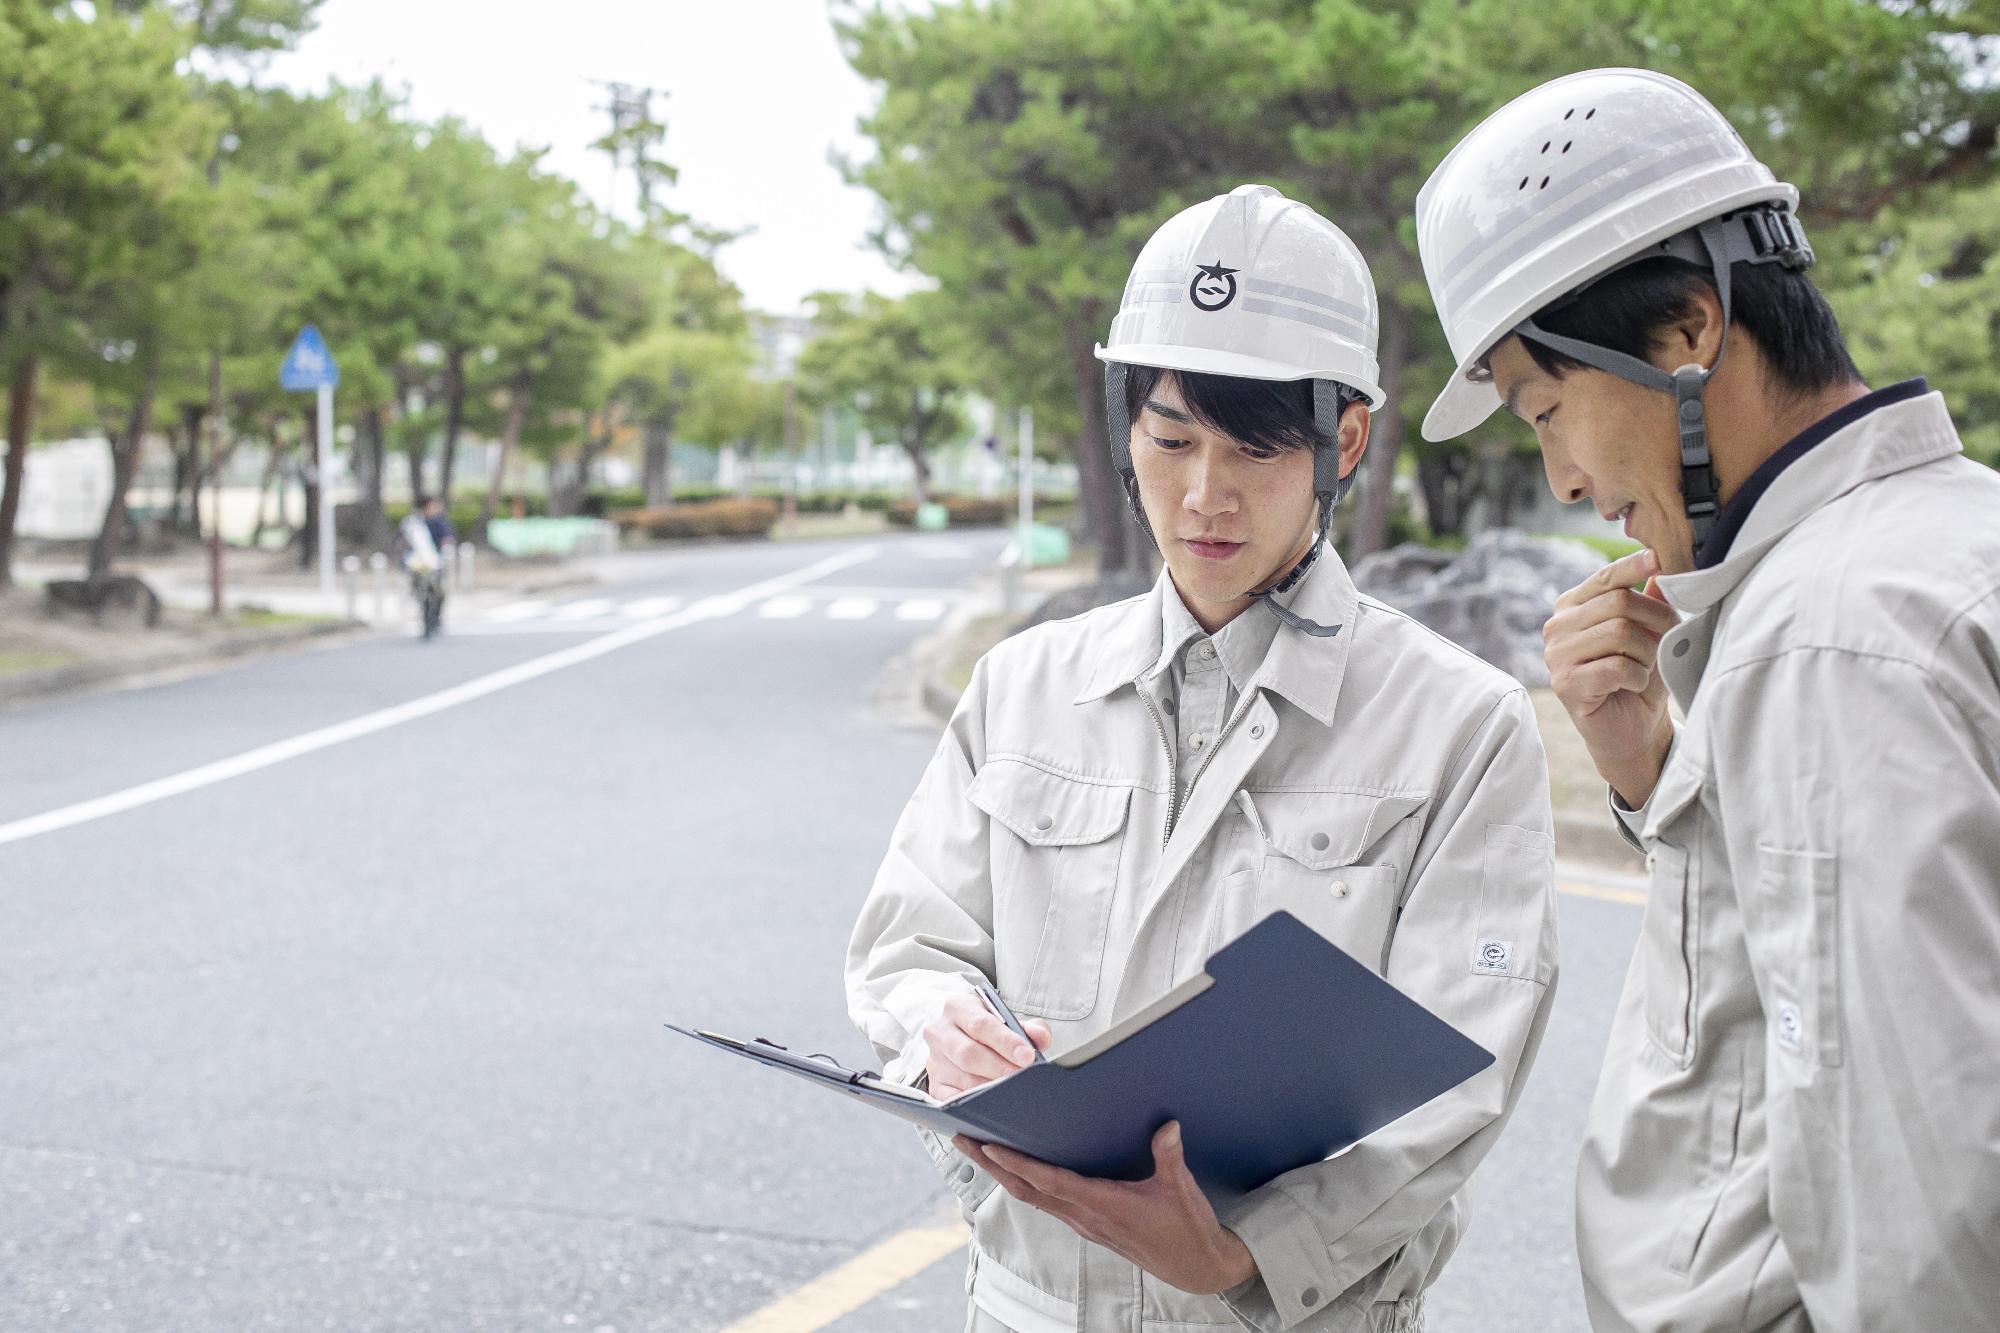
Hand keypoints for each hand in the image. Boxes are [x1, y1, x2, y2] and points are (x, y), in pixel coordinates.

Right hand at [922, 991, 1051, 1100]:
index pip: (981, 1024)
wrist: (960, 1035)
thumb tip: (1039, 1038)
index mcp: (958, 1007)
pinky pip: (952, 1098)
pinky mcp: (934, 1083)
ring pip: (964, 1078)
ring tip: (1014, 1088)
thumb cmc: (988, 1027)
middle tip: (1022, 1076)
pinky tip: (992, 1101)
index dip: (1006, 1042)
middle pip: (968, 1053)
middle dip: (1000, 1067)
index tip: (1027, 1056)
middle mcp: (940, 1031)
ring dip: (991, 1086)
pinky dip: (973, 1101)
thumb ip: (1029, 1027)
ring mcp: (934, 1059)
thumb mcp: (1008, 1020)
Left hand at [954, 1122, 1256, 1295]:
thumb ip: (1169, 1156)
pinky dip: (1026, 1182)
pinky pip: (1048, 1202)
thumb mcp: (1181, 1190)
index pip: (1050, 1182)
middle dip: (992, 1165)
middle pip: (1027, 1190)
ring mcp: (1085, 1222)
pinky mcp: (1089, 1224)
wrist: (1195, 1267)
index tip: (990, 1147)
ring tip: (980, 1149)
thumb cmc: (1186, 1229)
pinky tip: (1020, 1169)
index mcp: (1104, 1206)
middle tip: (963, 1139)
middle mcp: (1086, 1216)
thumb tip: (1166, 1126)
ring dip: (1003, 1174)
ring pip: (1033, 1197)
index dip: (1018, 1165)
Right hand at [1543, 547, 1677, 806]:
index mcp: (1572, 608)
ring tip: (1645, 667)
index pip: (1605, 579)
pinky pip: (1616, 667)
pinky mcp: (1565, 684)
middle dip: (1656, 621)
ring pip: (1620, 633)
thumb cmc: (1639, 677)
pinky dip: (1638, 676)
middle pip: (1618, 602)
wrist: (1633, 730)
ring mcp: (1556, 656)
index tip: (1657, 558)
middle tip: (1666, 641)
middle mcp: (1557, 628)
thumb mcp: (1650, 633)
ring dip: (1646, 653)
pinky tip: (1633, 685)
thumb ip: (1649, 599)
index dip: (1632, 567)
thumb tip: (1659, 564)